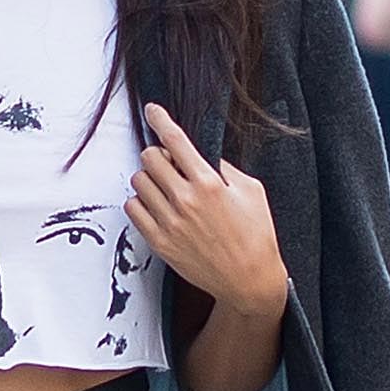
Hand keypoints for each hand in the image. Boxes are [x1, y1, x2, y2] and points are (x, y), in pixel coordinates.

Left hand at [128, 104, 287, 321]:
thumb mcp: (251, 191)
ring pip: (138, 181)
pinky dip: (141, 202)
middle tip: (172, 165)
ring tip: (167, 189)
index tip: (152, 110)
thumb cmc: (256, 234)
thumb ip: (223, 168)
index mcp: (209, 183)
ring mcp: (169, 223)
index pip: (175, 140)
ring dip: (149, 179)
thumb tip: (201, 154)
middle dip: (159, 155)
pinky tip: (158, 207)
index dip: (160, 119)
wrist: (249, 280)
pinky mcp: (159, 243)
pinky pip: (133, 209)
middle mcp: (185, 201)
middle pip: (150, 157)